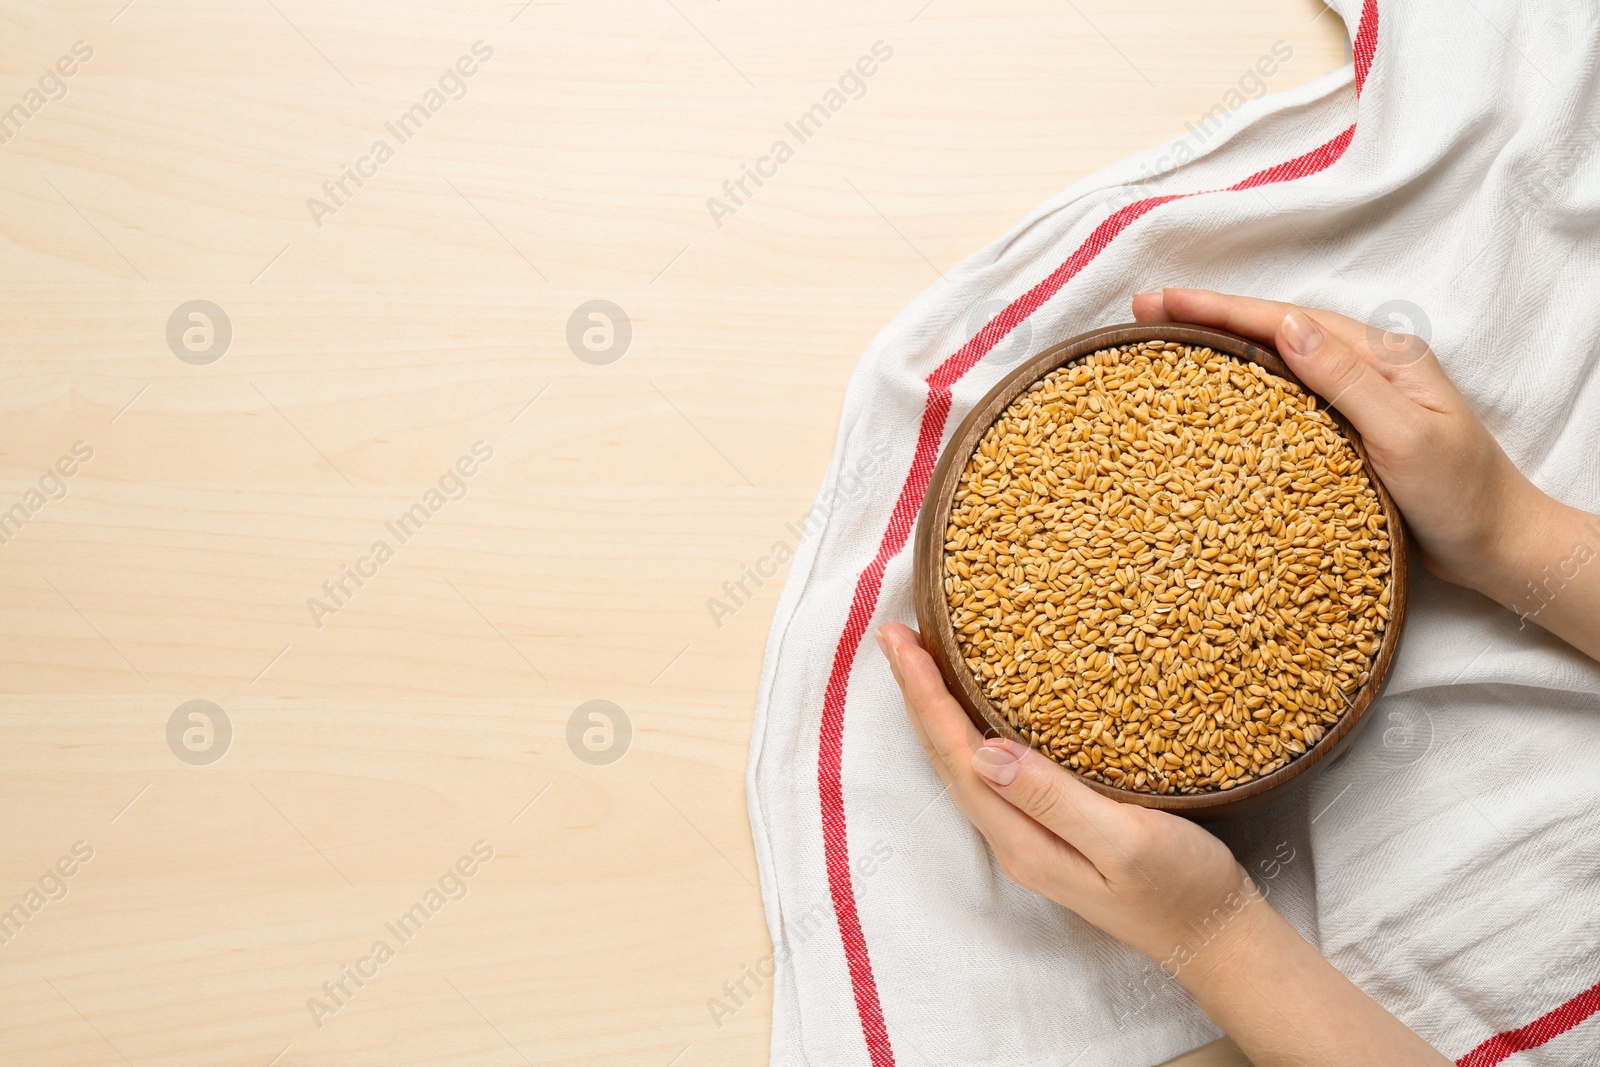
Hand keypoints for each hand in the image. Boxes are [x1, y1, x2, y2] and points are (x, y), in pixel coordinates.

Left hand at [879, 621, 1453, 1064]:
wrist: (1215, 936)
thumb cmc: (1182, 888)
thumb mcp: (1127, 841)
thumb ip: (1055, 799)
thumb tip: (986, 752)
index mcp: (1022, 839)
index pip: (956, 755)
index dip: (924, 695)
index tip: (900, 640)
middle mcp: (1013, 838)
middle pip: (947, 757)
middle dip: (917, 694)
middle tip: (894, 633)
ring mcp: (1029, 836)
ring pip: (964, 763)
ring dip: (937, 710)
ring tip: (919, 659)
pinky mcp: (1051, 828)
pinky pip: (992, 769)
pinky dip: (971, 727)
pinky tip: (975, 706)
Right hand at [1130, 288, 1552, 602]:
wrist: (1498, 547)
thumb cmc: (1462, 495)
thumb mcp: (1405, 435)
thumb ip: (1346, 380)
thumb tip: (1287, 326)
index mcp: (1379, 357)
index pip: (1285, 321)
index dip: (1219, 308)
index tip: (1161, 302)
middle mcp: (1362, 370)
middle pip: (1271, 332)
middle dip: (1206, 318)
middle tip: (1142, 314)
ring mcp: (1351, 402)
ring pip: (1273, 363)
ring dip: (1218, 349)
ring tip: (1162, 346)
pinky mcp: (1342, 436)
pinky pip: (1281, 402)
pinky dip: (1239, 392)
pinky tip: (1209, 403)